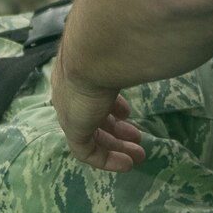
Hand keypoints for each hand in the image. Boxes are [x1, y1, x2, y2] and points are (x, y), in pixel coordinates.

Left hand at [50, 58, 144, 173]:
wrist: (93, 52)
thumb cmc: (111, 47)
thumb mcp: (115, 56)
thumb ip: (124, 63)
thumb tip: (143, 60)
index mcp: (77, 75)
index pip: (91, 96)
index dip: (110, 107)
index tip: (127, 112)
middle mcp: (69, 94)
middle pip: (92, 118)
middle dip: (116, 131)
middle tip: (137, 139)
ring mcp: (69, 111)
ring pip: (91, 136)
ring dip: (116, 146)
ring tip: (139, 155)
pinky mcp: (73, 129)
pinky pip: (87, 152)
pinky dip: (107, 160)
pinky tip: (126, 164)